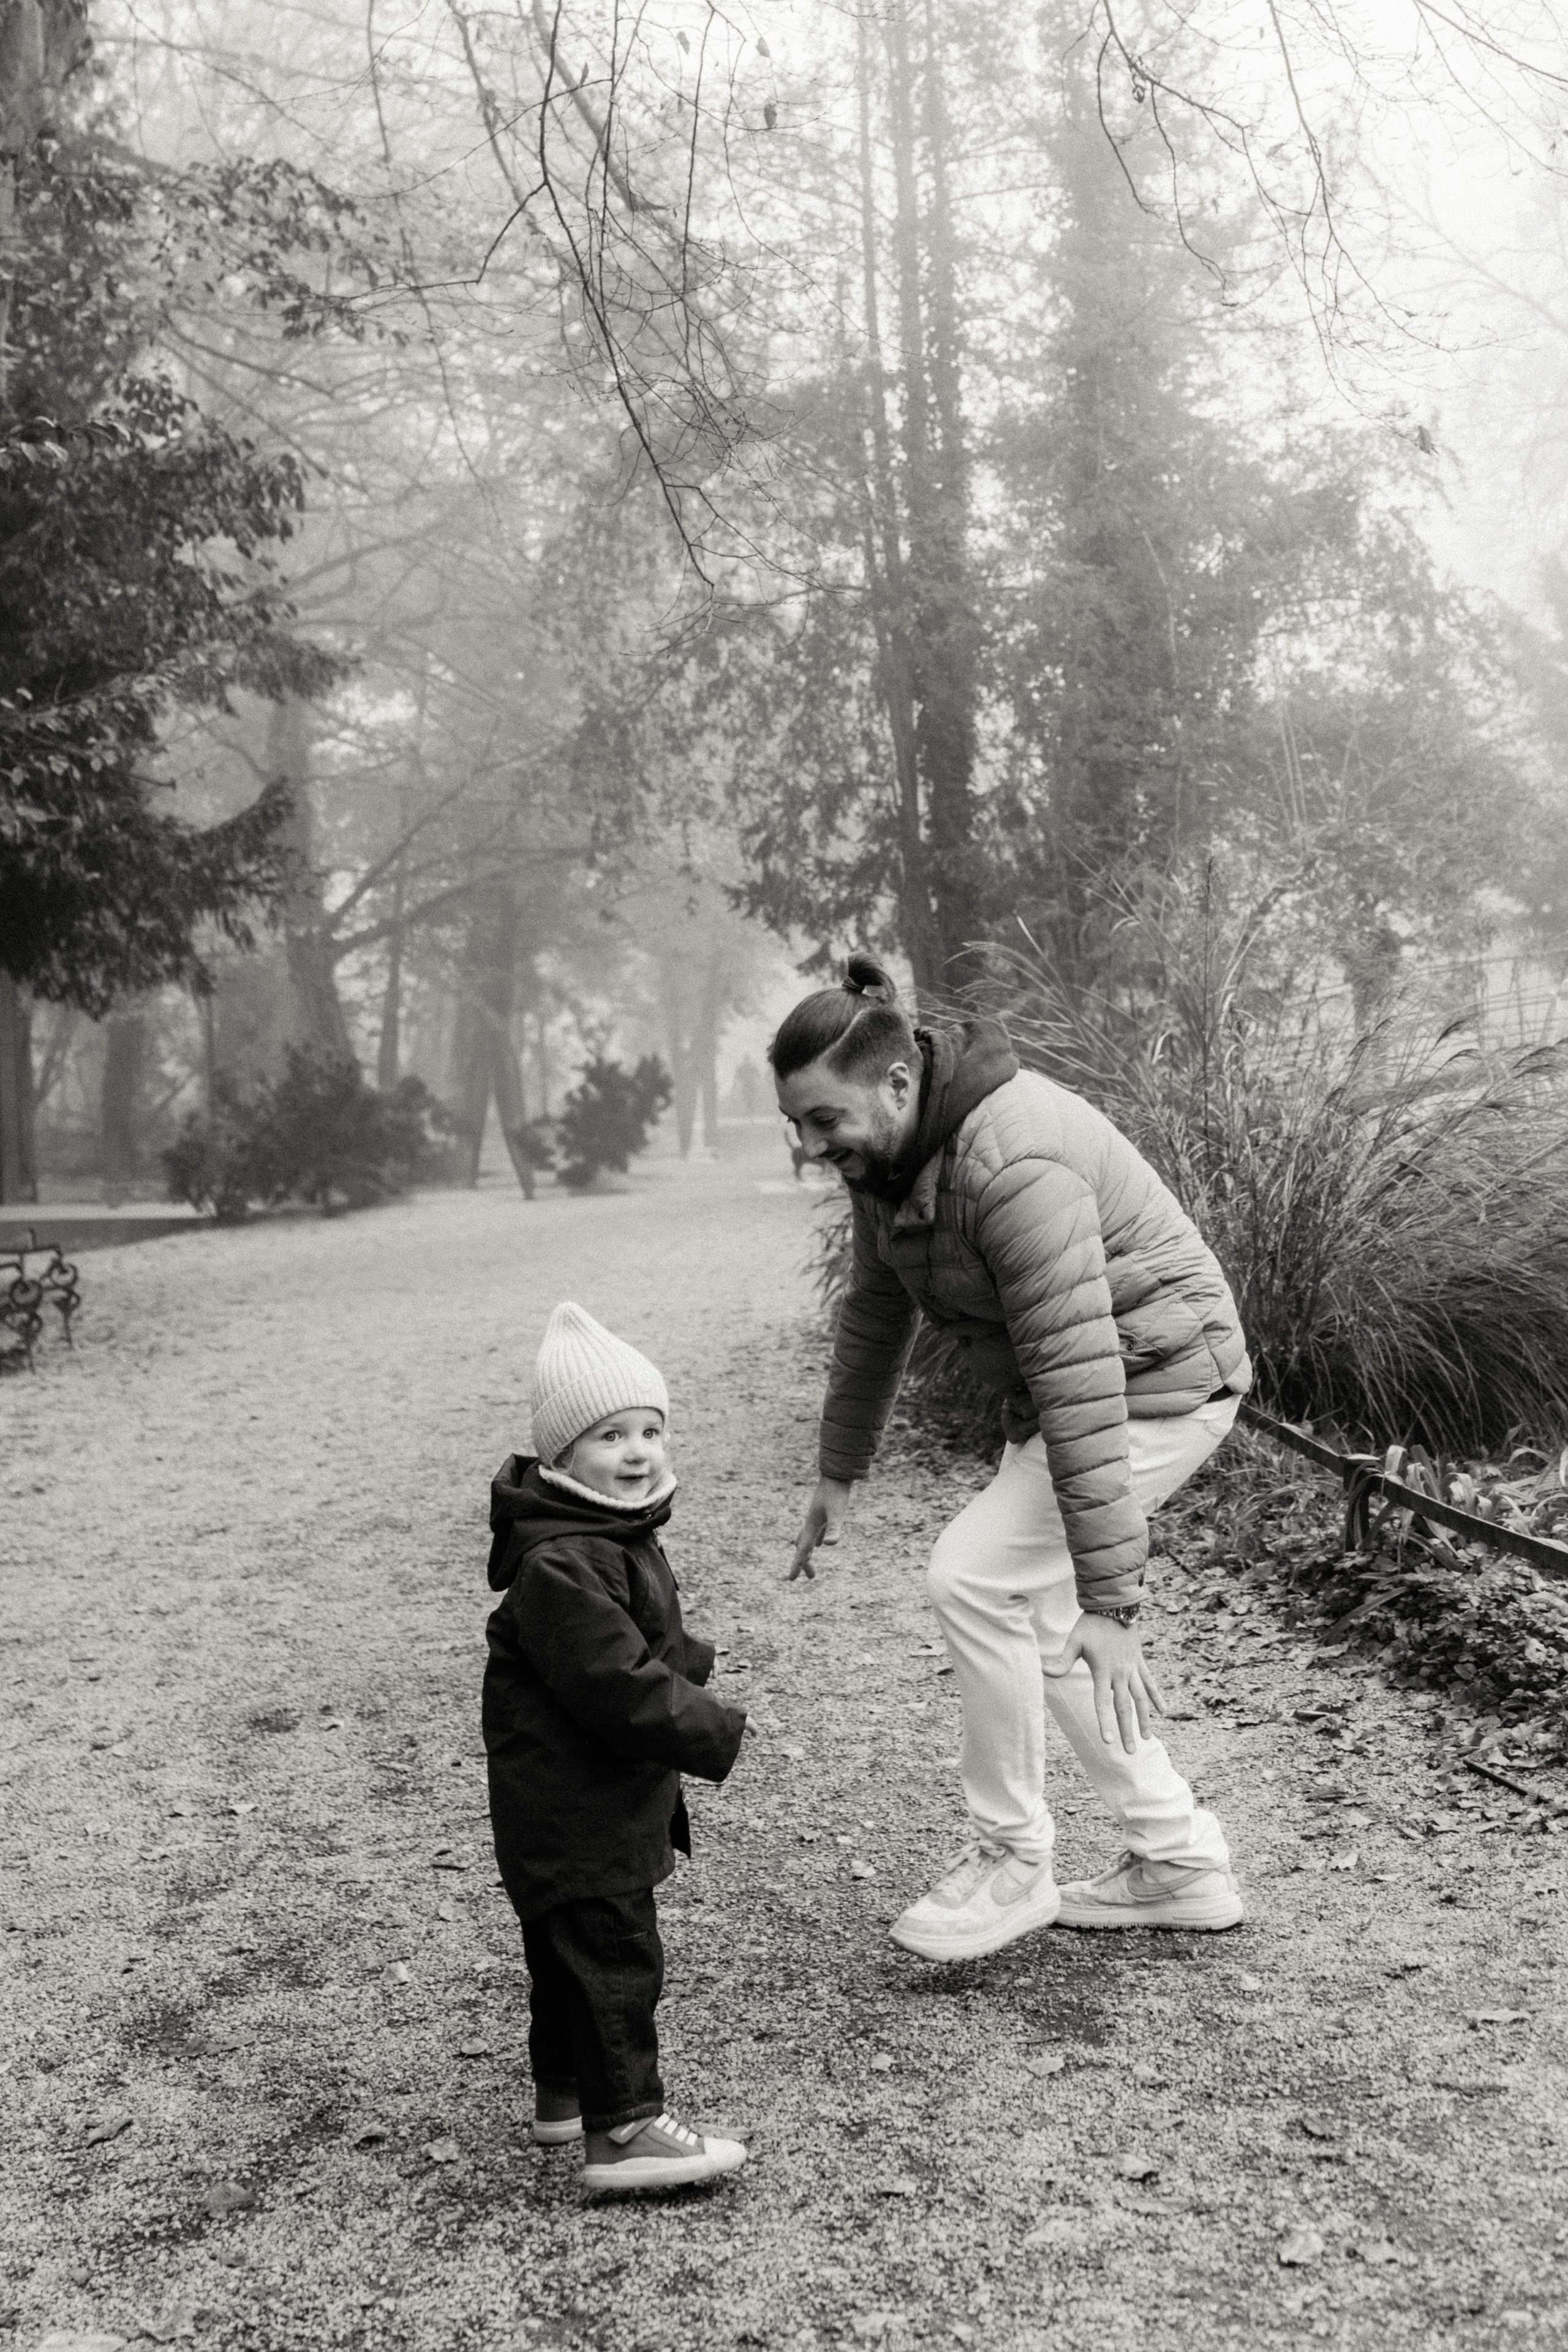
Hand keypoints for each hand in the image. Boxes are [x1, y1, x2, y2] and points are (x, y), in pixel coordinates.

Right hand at [789, 1477, 853, 1579]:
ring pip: (808, 1539)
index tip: (790, 1579)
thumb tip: (828, 1545)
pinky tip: (821, 1543)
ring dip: (808, 1551)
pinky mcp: (824, 1514)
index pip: (802, 1550)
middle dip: (805, 1562)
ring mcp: (817, 1519)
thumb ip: (833, 1529)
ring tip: (810, 1561)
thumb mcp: (837, 1513)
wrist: (836, 1475)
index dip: (797, 1565)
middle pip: (804, 1547)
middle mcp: (811, 1524)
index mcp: (811, 1526)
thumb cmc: (836, 1494)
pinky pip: (816, 1532)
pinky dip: (816, 1540)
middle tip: (811, 1577)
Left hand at [1043, 1612, 1164, 1754]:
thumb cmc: (1091, 1624)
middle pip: (1125, 1707)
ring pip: (1142, 1698)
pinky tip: (1164, 1711)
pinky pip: (1150, 1682)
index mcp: (1103, 1671)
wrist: (1114, 1605)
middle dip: (1128, 1730)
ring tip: (1147, 1738)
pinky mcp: (1140, 1662)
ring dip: (1145, 1719)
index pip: (1103, 1702)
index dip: (1105, 1722)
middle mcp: (1121, 1673)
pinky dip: (1157, 1696)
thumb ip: (1062, 1660)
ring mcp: (1133, 1668)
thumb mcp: (1074, 1641)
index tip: (1108, 1742)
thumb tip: (1042, 1670)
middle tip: (1130, 1752)